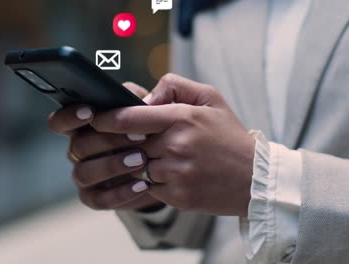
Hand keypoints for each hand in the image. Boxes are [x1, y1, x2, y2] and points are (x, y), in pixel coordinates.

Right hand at [48, 82, 162, 209]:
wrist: (161, 166)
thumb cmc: (147, 129)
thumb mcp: (144, 108)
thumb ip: (136, 96)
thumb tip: (138, 98)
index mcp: (82, 127)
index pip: (60, 121)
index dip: (69, 117)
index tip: (89, 112)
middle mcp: (77, 151)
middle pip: (78, 146)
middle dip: (108, 140)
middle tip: (139, 136)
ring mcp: (84, 175)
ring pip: (85, 173)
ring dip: (113, 165)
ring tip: (141, 160)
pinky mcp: (95, 198)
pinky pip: (99, 199)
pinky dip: (121, 193)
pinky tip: (143, 184)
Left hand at [90, 74, 255, 216]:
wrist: (254, 178)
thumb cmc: (229, 136)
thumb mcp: (210, 98)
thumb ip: (175, 86)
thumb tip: (143, 96)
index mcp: (182, 118)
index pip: (130, 117)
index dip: (106, 118)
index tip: (94, 118)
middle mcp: (176, 146)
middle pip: (128, 144)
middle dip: (119, 143)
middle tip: (115, 140)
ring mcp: (175, 174)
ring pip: (136, 168)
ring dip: (137, 163)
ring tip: (153, 157)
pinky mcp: (176, 196)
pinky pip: (147, 187)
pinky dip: (150, 181)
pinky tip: (166, 174)